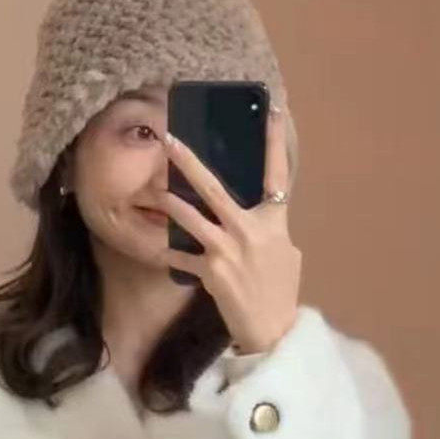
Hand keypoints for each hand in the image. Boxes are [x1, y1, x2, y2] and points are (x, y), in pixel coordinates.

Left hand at [155, 104, 302, 354]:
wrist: (272, 330)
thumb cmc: (281, 290)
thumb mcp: (285, 252)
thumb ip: (269, 228)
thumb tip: (255, 213)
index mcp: (274, 220)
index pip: (276, 173)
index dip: (272, 140)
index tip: (268, 108)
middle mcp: (249, 230)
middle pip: (213, 188)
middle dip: (189, 163)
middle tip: (170, 140)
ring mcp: (227, 250)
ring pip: (190, 218)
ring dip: (169, 202)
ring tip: (154, 190)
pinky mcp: (210, 272)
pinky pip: (182, 257)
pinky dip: (171, 254)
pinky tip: (160, 248)